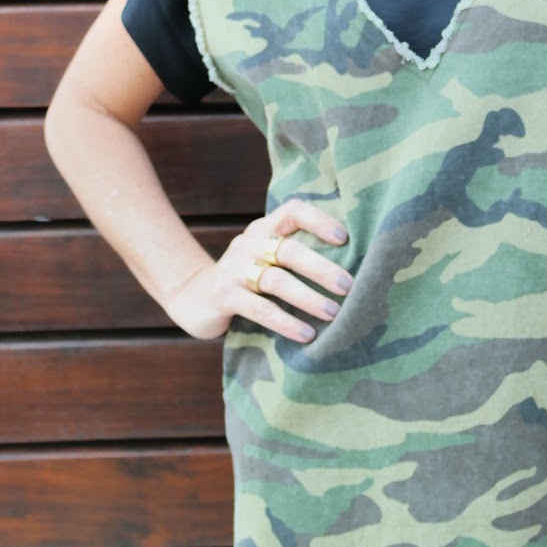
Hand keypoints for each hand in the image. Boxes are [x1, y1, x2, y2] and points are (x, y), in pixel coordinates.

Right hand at [164, 198, 350, 343]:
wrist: (193, 297)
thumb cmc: (247, 278)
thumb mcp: (267, 258)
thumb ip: (296, 254)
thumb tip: (353, 268)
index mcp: (265, 229)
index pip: (293, 212)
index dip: (319, 221)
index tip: (345, 238)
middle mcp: (249, 243)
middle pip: (289, 250)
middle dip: (322, 268)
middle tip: (349, 286)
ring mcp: (234, 269)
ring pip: (276, 280)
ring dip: (308, 298)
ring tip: (334, 313)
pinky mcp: (224, 296)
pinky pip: (260, 309)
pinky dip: (285, 322)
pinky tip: (306, 334)